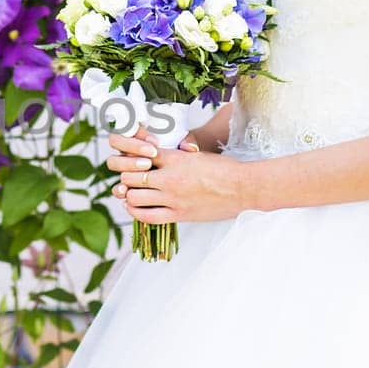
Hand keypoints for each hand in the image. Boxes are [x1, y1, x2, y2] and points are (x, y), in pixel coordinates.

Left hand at [106, 128, 253, 223]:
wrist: (242, 187)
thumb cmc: (223, 169)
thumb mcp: (197, 154)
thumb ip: (176, 154)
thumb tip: (160, 151)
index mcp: (175, 158)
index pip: (140, 154)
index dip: (131, 157)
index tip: (130, 160)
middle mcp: (170, 177)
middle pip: (131, 176)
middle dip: (126, 177)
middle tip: (127, 178)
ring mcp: (173, 197)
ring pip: (134, 197)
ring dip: (129, 195)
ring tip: (130, 193)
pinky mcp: (179, 214)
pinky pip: (148, 216)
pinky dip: (136, 212)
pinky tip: (134, 207)